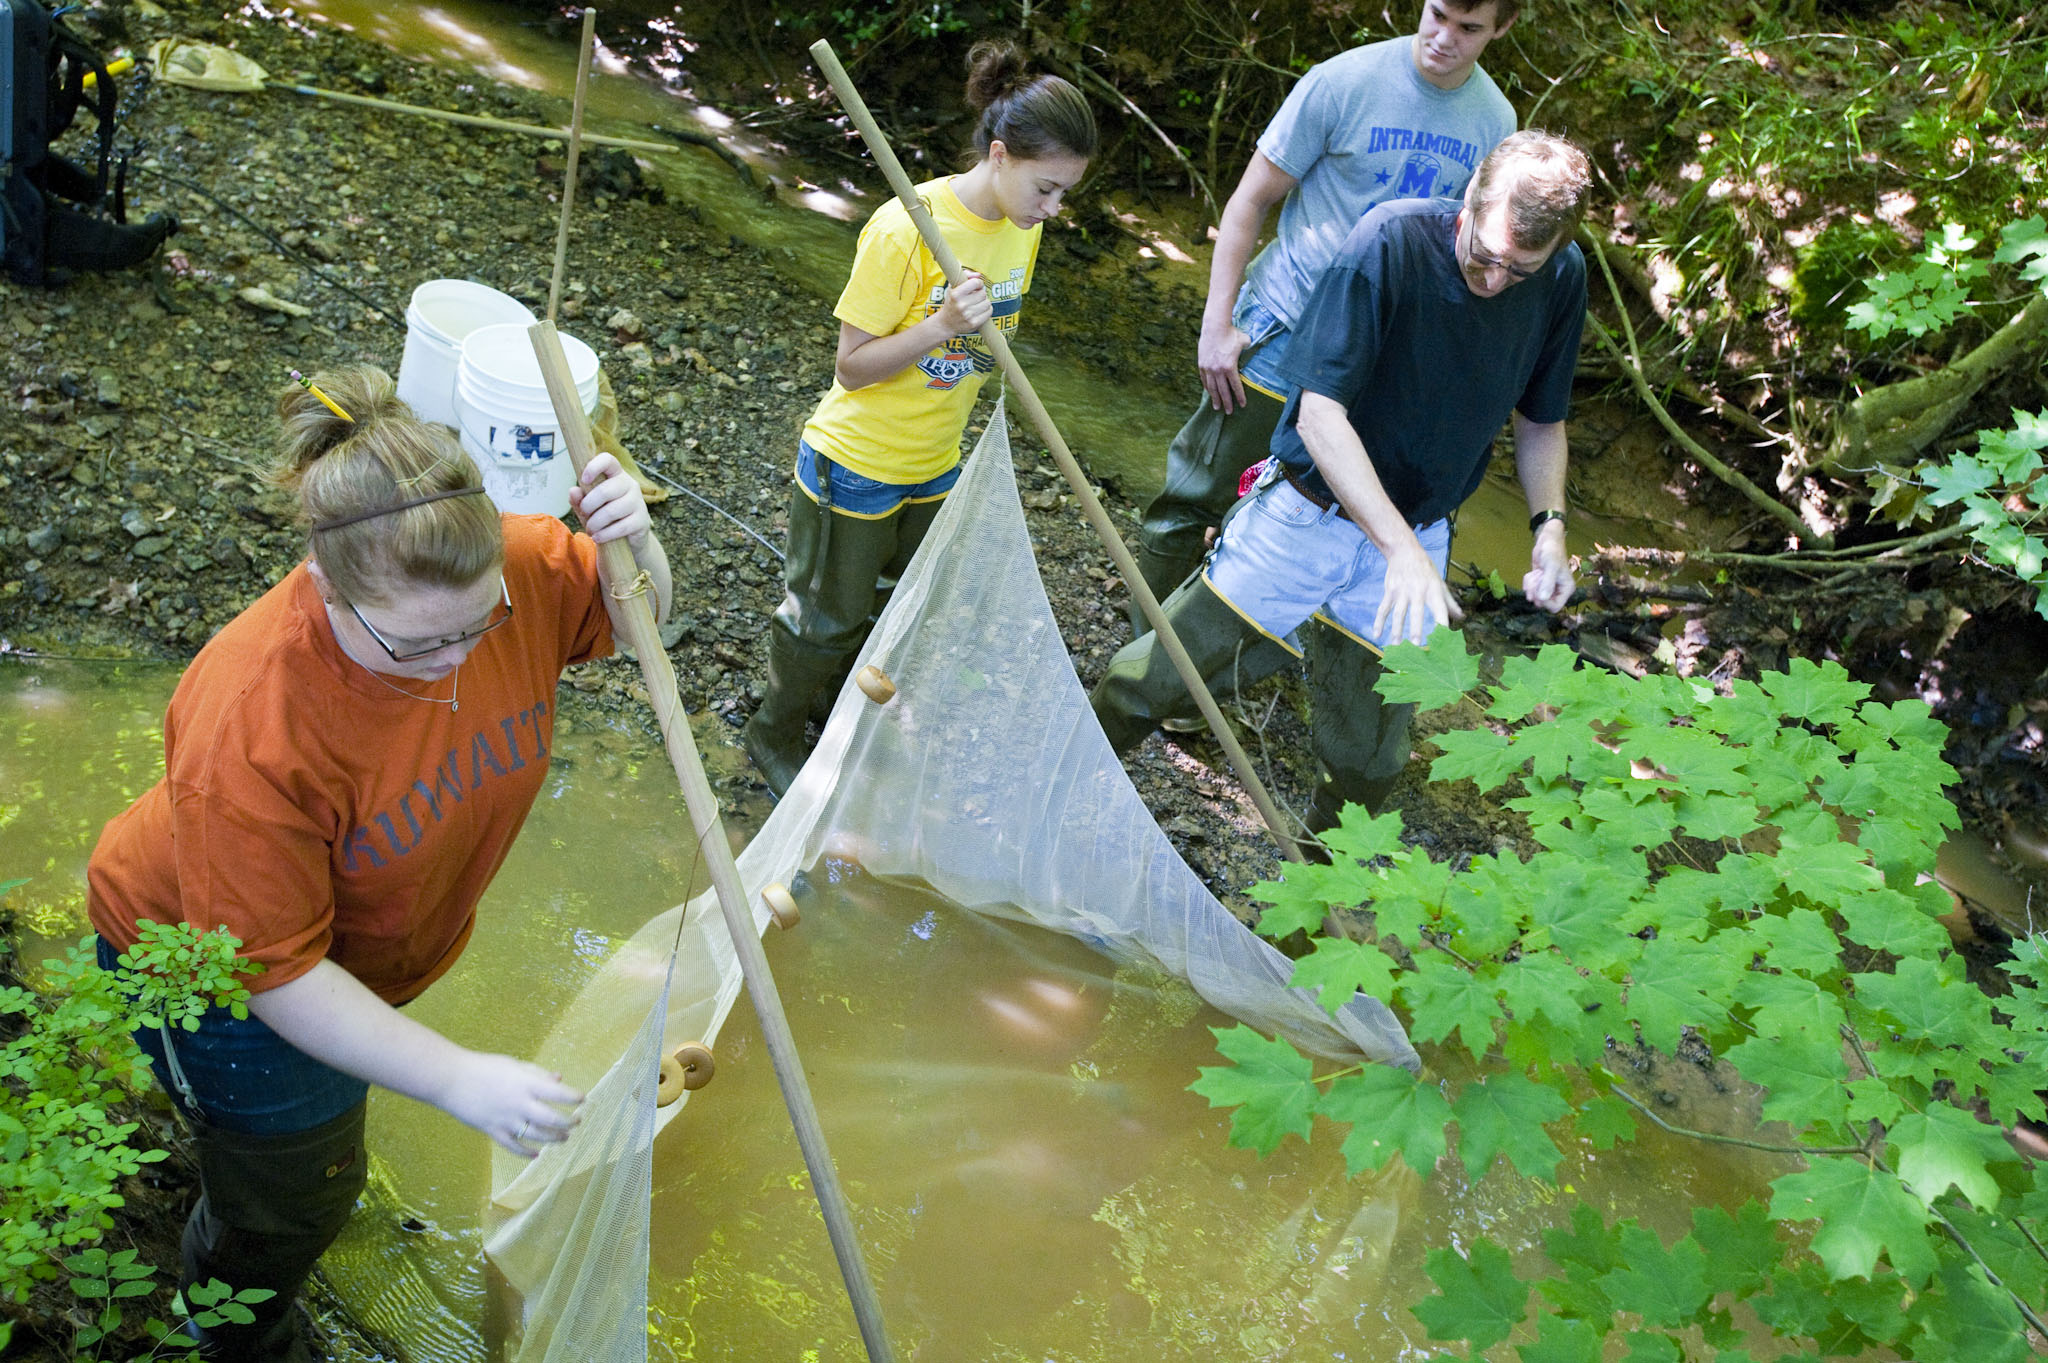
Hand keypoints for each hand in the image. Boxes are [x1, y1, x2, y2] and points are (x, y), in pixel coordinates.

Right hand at [439, 1051, 583, 1157]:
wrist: (451, 1080)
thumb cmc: (484, 1067)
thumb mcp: (513, 1065)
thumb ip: (537, 1074)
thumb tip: (559, 1079)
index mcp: (526, 1084)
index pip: (558, 1093)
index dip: (574, 1098)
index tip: (583, 1099)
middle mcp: (519, 1103)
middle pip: (552, 1119)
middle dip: (568, 1122)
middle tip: (577, 1121)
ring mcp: (507, 1120)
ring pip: (537, 1136)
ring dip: (554, 1139)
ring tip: (564, 1138)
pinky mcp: (494, 1132)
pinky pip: (514, 1147)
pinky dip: (527, 1152)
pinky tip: (537, 1154)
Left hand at [569, 451, 650, 547]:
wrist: (628, 540)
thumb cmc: (605, 518)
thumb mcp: (589, 508)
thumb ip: (579, 500)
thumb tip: (573, 491)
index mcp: (616, 475)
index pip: (608, 461)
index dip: (594, 466)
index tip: (583, 480)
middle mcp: (630, 485)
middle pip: (606, 490)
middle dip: (589, 504)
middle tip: (584, 513)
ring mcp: (638, 502)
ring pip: (612, 510)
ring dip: (595, 523)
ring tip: (590, 530)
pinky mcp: (642, 521)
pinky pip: (621, 527)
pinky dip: (605, 534)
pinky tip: (597, 537)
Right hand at [934, 271, 990, 335]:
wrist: (946, 323)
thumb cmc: (952, 301)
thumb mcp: (953, 286)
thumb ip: (965, 275)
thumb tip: (978, 275)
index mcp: (955, 295)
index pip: (975, 283)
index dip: (978, 283)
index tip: (977, 286)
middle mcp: (961, 305)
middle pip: (983, 293)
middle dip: (981, 293)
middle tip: (975, 296)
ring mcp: (968, 316)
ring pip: (987, 302)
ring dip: (984, 301)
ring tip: (978, 303)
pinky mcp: (974, 324)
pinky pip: (989, 312)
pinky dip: (987, 309)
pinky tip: (981, 309)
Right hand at [1197, 321, 1249, 413]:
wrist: (1214, 326)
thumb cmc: (1231, 333)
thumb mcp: (1245, 341)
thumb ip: (1249, 349)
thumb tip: (1254, 349)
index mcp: (1230, 367)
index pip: (1236, 386)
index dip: (1240, 397)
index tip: (1243, 405)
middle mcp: (1218, 370)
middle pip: (1223, 391)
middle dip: (1227, 403)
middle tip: (1229, 412)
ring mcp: (1208, 368)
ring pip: (1212, 388)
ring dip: (1215, 399)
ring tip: (1217, 407)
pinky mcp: (1202, 365)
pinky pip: (1204, 380)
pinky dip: (1207, 388)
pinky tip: (1210, 393)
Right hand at [1373, 541, 1463, 646]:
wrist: (1404, 551)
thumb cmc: (1425, 569)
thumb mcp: (1439, 582)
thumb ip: (1449, 601)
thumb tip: (1461, 617)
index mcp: (1433, 590)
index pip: (1439, 608)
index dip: (1442, 622)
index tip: (1444, 638)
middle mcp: (1418, 591)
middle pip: (1416, 612)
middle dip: (1415, 629)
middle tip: (1416, 645)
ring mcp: (1402, 591)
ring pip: (1398, 613)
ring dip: (1396, 630)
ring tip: (1396, 645)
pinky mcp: (1390, 591)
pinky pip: (1383, 608)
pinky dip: (1379, 622)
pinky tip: (1376, 634)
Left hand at [1523, 521, 1573, 612]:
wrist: (1547, 541)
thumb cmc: (1552, 552)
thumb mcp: (1551, 566)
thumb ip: (1547, 582)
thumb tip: (1542, 598)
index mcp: (1567, 589)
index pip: (1555, 607)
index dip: (1544, 602)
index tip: (1538, 590)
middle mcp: (1559, 591)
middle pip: (1543, 603)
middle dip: (1536, 591)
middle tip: (1536, 578)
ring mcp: (1548, 588)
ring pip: (1535, 597)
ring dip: (1531, 586)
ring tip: (1535, 573)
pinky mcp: (1540, 584)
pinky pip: (1530, 590)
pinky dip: (1528, 582)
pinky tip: (1532, 572)